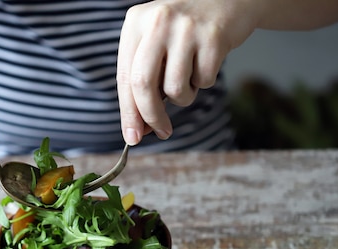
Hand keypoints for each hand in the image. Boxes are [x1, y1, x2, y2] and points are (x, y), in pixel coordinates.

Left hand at [117, 0, 256, 144]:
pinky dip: (203, 82)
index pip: (124, 77)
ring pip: (175, 88)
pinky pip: (203, 81)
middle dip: (151, 116)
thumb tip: (139, 128)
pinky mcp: (214, 36)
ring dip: (183, 97)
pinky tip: (206, 61)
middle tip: (161, 132)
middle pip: (143, 85)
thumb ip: (144, 79)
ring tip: (189, 78)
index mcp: (135, 23)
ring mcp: (186, 28)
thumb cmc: (185, 29)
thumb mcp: (156, 42)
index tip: (132, 137)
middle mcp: (157, 22)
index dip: (128, 113)